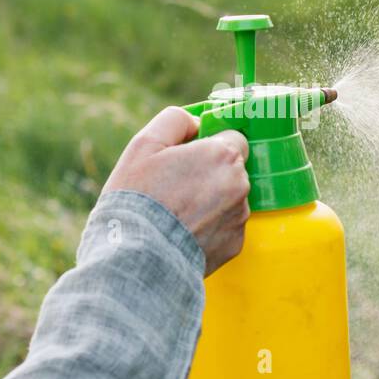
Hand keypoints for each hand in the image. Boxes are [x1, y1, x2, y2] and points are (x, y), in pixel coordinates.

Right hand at [103, 107, 249, 275]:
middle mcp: (240, 184)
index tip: (189, 156)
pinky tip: (182, 232)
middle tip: (175, 186)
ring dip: (210, 201)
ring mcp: (239, 217)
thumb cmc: (138, 197)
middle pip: (231, 169)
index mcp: (222, 154)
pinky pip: (225, 227)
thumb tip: (195, 122)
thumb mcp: (144, 144)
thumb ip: (175, 120)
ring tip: (175, 213)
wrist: (138, 257)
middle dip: (209, 173)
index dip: (210, 144)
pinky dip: (209, 227)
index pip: (233, 138)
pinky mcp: (235, 245)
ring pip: (229, 199)